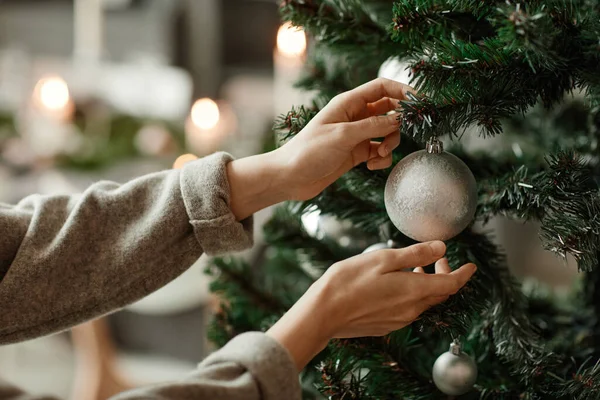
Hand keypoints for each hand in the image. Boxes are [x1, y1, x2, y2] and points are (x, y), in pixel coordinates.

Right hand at [266, 241, 475, 370]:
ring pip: (423, 301)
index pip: (451, 284)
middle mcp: (411, 310)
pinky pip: (408, 309)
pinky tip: (396, 283)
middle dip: (444, 274)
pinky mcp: (386, 325)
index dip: (464, 274)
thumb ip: (415, 254)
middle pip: (439, 293)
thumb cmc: (349, 281)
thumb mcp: (383, 259)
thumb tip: (441, 247)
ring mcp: (399, 320)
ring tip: (416, 267)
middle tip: (438, 257)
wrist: (324, 313)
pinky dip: (412, 294)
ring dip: (426, 283)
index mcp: (414, 291)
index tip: (472, 266)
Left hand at [275, 77, 413, 200]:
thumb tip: (400, 118)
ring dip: (390, 143)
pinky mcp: (356, 152)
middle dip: (398, 122)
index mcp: (348, 103)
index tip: (421, 101)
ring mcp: (356, 134)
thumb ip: (374, 125)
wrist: (290, 177)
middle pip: (389, 109)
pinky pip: (379, 150)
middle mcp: (354, 116)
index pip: (381, 87)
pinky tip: (372, 165)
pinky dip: (381, 158)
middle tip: (400, 134)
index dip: (403, 90)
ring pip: (387, 131)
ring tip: (378, 154)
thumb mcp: (344, 135)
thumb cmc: (310, 151)